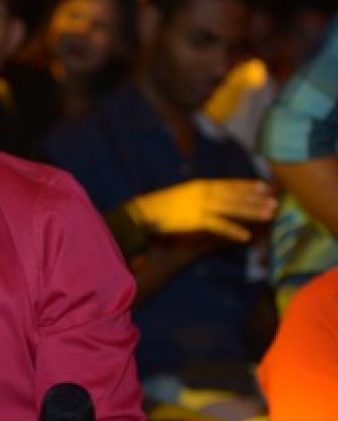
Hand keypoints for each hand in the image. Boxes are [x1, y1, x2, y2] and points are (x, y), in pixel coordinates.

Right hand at [128, 179, 275, 241]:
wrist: (147, 210)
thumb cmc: (163, 204)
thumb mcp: (184, 194)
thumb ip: (199, 195)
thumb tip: (213, 197)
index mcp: (201, 185)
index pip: (230, 184)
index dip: (248, 186)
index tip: (264, 186)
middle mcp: (205, 192)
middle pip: (236, 195)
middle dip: (256, 199)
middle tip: (274, 202)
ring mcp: (202, 206)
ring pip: (233, 208)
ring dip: (252, 212)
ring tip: (268, 215)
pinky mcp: (198, 220)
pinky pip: (220, 226)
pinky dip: (233, 231)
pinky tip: (245, 236)